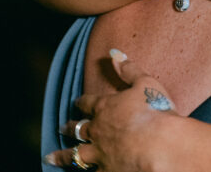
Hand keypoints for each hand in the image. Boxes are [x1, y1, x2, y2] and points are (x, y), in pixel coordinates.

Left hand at [44, 50, 181, 171]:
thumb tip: (114, 53)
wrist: (160, 145)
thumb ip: (129, 69)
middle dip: (69, 127)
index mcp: (106, 107)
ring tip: (51, 157)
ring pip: (76, 155)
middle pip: (79, 128)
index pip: (89, 103)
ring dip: (63, 155)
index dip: (82, 102)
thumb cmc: (155, 111)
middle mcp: (98, 130)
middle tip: (61, 128)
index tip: (77, 102)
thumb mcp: (145, 83)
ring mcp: (100, 153)